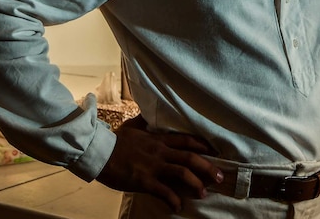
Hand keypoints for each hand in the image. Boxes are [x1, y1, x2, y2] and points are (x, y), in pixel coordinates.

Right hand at [96, 114, 223, 212]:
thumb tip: (150, 111)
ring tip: (204, 193)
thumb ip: (145, 121)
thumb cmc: (115, 140)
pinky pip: (163, 191)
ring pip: (181, 173)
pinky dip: (173, 200)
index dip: (203, 145)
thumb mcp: (133, 125)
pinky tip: (178, 207)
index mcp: (159, 139)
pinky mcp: (143, 180)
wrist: (99, 152)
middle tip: (220, 176)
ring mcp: (153, 166)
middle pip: (190, 157)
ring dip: (196, 183)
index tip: (215, 151)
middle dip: (208, 167)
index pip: (187, 140)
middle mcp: (160, 151)